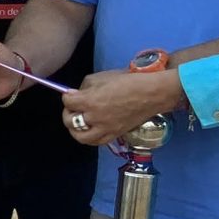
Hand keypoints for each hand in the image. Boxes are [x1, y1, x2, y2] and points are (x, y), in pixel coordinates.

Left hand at [62, 68, 184, 146]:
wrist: (151, 93)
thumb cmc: (128, 81)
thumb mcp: (103, 77)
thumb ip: (86, 86)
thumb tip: (75, 94)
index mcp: (91, 101)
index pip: (68, 101)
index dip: (68, 96)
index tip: (72, 94)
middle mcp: (95, 118)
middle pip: (70, 121)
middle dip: (68, 112)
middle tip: (73, 107)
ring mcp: (105, 129)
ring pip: (80, 137)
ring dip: (75, 129)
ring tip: (78, 122)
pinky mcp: (115, 135)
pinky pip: (96, 142)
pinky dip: (90, 137)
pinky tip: (91, 129)